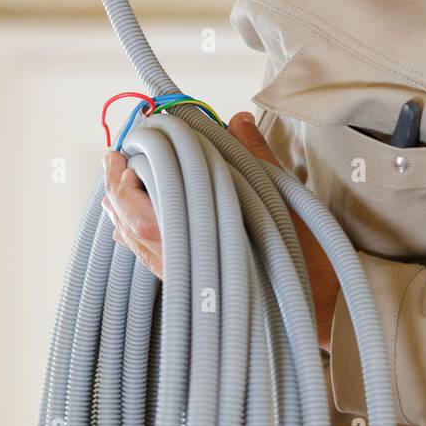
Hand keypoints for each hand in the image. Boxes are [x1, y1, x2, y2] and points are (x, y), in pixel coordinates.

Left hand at [102, 111, 340, 350]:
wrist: (311, 304)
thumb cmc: (301, 258)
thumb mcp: (282, 198)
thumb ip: (254, 156)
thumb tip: (237, 121)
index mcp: (200, 241)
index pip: (147, 208)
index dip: (131, 177)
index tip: (130, 149)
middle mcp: (181, 262)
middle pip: (132, 223)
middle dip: (118, 188)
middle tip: (114, 157)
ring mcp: (179, 275)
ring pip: (134, 240)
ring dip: (121, 208)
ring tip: (116, 179)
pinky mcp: (183, 282)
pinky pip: (144, 255)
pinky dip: (131, 232)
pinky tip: (129, 220)